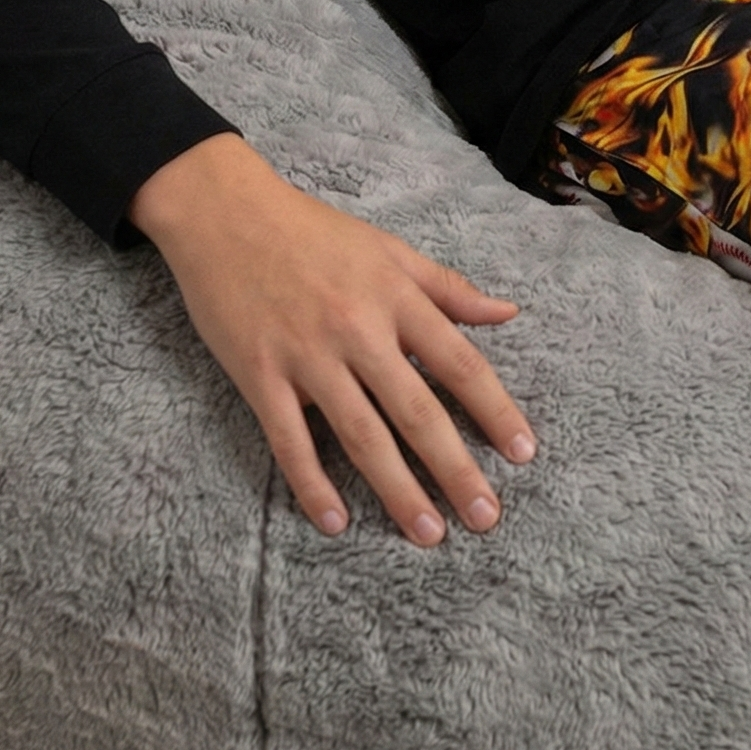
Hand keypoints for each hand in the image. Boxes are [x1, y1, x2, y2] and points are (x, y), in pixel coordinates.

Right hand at [130, 131, 535, 542]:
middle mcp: (359, 330)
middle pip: (417, 411)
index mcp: (396, 297)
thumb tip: (507, 313)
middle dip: (455, 469)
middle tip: (487, 518)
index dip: (495, 410)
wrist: (227, 215)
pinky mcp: (260, 376)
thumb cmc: (315, 232)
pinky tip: (336, 521)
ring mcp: (307, 357)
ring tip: (428, 533)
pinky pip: (290, 441)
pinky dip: (313, 484)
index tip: (523, 453)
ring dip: (398, 490)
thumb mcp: (390, 250)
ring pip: (362, 435)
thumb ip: (448, 288)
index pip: (460, 363)